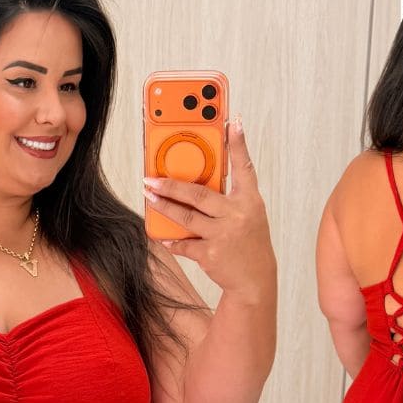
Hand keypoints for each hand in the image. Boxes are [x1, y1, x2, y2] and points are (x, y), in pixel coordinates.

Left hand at [143, 115, 275, 297]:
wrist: (255, 281)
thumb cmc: (249, 243)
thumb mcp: (248, 215)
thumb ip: (227, 198)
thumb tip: (195, 183)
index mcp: (250, 201)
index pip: (244, 167)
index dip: (238, 144)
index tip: (231, 121)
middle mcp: (238, 215)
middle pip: (198, 194)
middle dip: (171, 185)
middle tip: (150, 178)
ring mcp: (224, 235)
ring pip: (186, 217)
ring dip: (163, 206)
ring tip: (148, 196)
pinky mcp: (210, 254)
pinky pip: (184, 243)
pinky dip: (171, 239)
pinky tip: (160, 235)